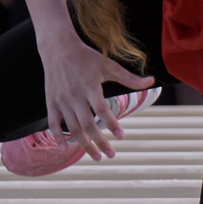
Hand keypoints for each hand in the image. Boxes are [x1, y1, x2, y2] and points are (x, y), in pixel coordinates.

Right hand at [39, 28, 154, 160]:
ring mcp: (61, 100)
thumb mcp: (108, 65)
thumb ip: (129, 78)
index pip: (102, 109)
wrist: (58, 48)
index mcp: (90, 86)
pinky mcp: (51, 102)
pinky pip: (52, 123)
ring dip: (84, 145)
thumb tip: (151, 81)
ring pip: (72, 128)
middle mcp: (74, 95)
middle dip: (100, 142)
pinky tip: (65, 148)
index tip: (122, 136)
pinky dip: (58, 137)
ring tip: (96, 156)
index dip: (112, 123)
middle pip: (88, 125)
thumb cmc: (86, 57)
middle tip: (111, 155)